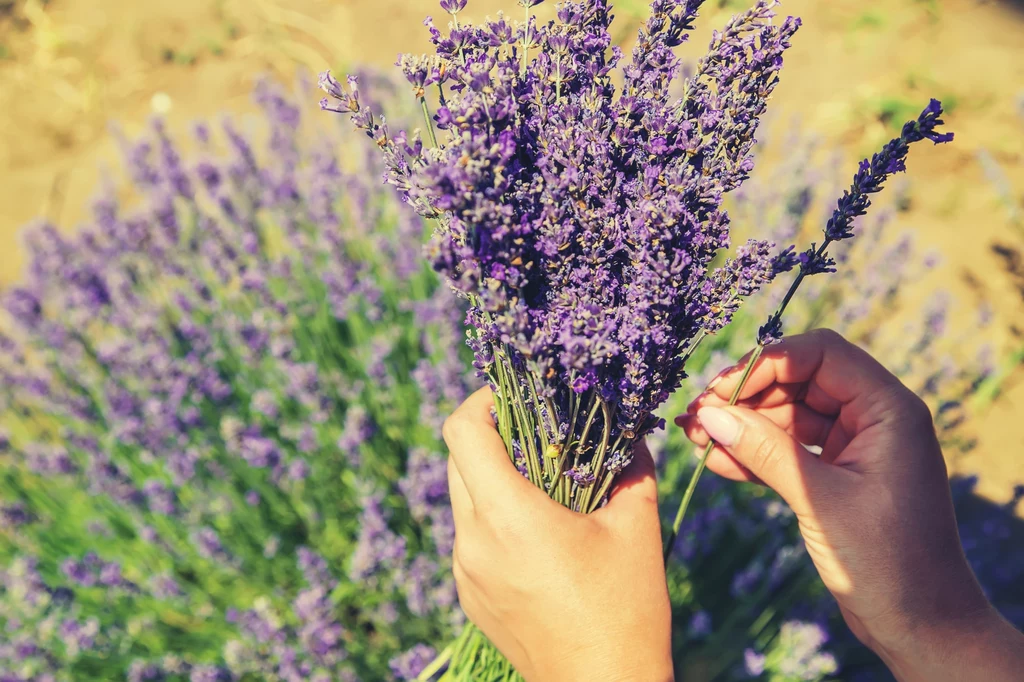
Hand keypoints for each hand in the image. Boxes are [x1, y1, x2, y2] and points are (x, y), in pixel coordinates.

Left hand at [443, 388, 673, 681]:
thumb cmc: (625, 609)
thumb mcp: (636, 527)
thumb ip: (631, 465)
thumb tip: (629, 427)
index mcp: (508, 515)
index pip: (461, 430)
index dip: (481, 399)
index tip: (515, 394)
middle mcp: (473, 540)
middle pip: (457, 459)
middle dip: (491, 434)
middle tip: (536, 432)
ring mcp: (465, 571)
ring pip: (462, 498)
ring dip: (492, 477)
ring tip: (543, 484)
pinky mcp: (469, 594)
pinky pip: (469, 536)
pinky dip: (492, 517)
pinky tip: (537, 533)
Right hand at [677, 328, 1023, 681]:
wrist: (921, 626)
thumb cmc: (887, 561)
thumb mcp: (820, 499)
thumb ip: (764, 450)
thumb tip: (708, 414)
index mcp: (888, 409)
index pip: (821, 354)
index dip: (767, 363)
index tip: (721, 391)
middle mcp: (874, 418)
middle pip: (799, 380)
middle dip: (746, 396)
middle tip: (697, 417)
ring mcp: (855, 446)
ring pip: (788, 414)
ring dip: (743, 424)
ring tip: (696, 439)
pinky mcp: (838, 474)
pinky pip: (789, 448)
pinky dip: (754, 452)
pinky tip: (718, 461)